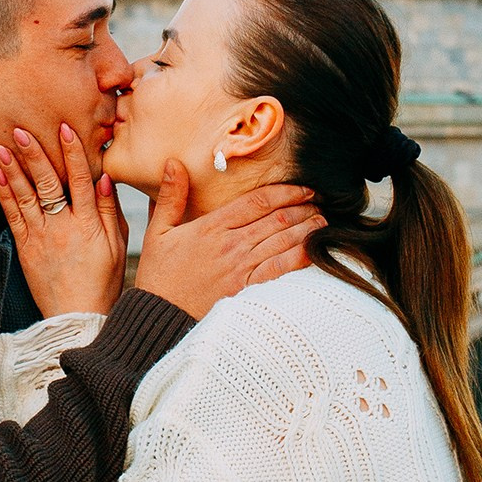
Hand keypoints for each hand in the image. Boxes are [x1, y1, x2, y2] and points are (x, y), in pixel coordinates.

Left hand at [0, 124, 129, 317]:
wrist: (77, 318)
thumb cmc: (103, 282)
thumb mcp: (117, 246)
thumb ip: (109, 211)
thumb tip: (104, 178)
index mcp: (89, 224)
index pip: (81, 180)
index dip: (73, 153)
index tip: (64, 128)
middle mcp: (63, 228)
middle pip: (48, 183)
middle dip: (34, 154)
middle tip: (21, 130)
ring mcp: (42, 238)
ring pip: (26, 197)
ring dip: (13, 169)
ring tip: (3, 146)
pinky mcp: (26, 249)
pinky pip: (13, 217)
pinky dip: (5, 195)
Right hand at [133, 165, 320, 322]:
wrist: (159, 318)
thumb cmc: (159, 276)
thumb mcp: (158, 232)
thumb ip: (171, 197)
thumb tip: (174, 163)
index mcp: (212, 227)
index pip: (257, 202)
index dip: (286, 191)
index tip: (303, 188)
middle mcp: (231, 245)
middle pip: (277, 219)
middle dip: (303, 208)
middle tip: (319, 202)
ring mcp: (241, 269)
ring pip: (283, 242)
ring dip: (307, 229)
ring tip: (323, 222)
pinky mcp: (247, 291)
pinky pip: (280, 270)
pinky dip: (300, 258)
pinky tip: (314, 251)